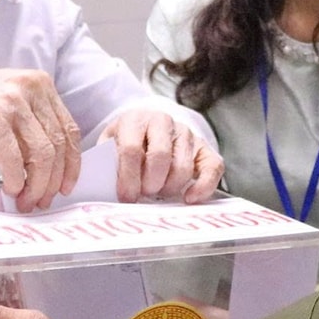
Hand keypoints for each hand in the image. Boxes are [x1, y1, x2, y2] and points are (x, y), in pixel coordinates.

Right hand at [0, 68, 81, 211]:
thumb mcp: (11, 100)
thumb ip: (32, 123)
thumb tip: (48, 168)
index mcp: (41, 84)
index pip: (69, 129)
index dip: (71, 164)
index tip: (66, 185)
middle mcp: (31, 90)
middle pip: (57, 145)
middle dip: (52, 181)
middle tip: (42, 200)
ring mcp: (12, 103)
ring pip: (41, 155)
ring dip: (35, 185)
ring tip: (25, 200)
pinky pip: (13, 159)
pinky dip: (14, 180)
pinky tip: (10, 188)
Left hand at [101, 109, 223, 203]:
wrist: (147, 128)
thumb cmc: (125, 144)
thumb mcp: (109, 147)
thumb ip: (107, 163)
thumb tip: (106, 189)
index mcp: (135, 120)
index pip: (131, 149)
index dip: (128, 177)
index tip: (126, 197)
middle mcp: (163, 122)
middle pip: (160, 157)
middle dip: (150, 183)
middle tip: (144, 194)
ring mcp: (186, 134)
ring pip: (183, 167)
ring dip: (169, 188)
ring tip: (159, 193)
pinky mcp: (204, 147)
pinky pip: (213, 168)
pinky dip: (203, 187)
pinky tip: (189, 198)